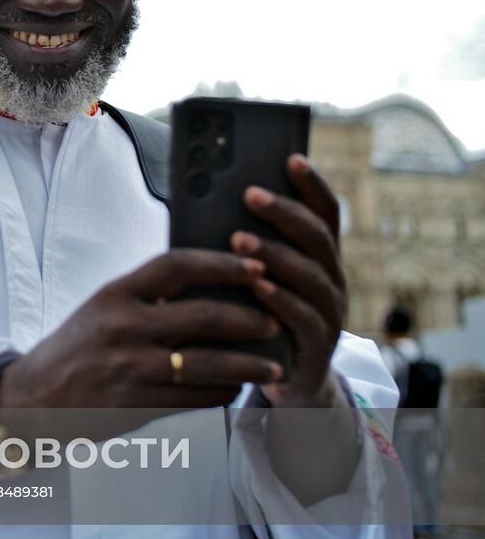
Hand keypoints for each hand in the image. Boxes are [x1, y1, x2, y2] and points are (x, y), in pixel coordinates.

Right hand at [0, 249, 283, 410]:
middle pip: (204, 316)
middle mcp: (124, 328)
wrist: (33, 398)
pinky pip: (197, 399)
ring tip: (274, 365)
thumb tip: (208, 281)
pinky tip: (238, 389)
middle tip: (275, 321)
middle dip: (250, 319)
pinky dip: (224, 393)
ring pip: (209, 365)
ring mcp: (131, 369)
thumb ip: (146, 296)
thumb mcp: (101, 308)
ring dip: (250, 365)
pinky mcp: (138, 405)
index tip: (255, 264)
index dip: (222, 263)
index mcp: (115, 295)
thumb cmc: (76, 348)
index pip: (177, 266)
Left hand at [233, 154, 345, 408]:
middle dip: (284, 212)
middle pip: (317, 237)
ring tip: (240, 238)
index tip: (291, 157)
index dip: (313, 185)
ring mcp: (331, 312)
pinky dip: (279, 297)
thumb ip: (245, 248)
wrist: (281, 380)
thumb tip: (206, 205)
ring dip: (275, 253)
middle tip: (250, 193)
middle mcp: (333, 279)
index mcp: (320, 257)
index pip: (326, 213)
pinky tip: (256, 283)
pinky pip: (303, 316)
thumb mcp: (256, 278)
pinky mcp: (319, 345)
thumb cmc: (258, 317)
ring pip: (311, 274)